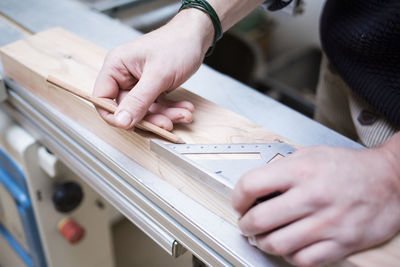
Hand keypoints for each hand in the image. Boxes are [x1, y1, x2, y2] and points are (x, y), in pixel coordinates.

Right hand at [93, 9, 213, 129]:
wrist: (196, 37)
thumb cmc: (177, 44)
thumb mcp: (158, 75)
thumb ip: (139, 100)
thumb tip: (121, 120)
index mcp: (116, 66)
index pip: (102, 98)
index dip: (113, 115)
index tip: (130, 125)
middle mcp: (124, 76)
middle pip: (127, 110)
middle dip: (150, 118)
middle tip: (167, 123)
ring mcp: (138, 84)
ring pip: (145, 111)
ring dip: (165, 116)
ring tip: (183, 114)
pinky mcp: (152, 89)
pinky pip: (157, 107)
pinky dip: (171, 110)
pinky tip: (184, 109)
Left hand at [232, 143, 399, 265]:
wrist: (389, 180)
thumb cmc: (349, 167)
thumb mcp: (311, 154)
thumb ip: (283, 167)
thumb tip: (257, 186)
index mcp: (301, 171)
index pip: (251, 185)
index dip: (237, 197)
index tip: (240, 202)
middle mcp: (311, 197)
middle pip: (259, 220)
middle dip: (245, 224)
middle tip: (247, 224)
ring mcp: (326, 223)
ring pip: (277, 244)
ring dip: (263, 243)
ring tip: (264, 237)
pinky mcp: (341, 243)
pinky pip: (303, 260)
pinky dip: (289, 256)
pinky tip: (289, 247)